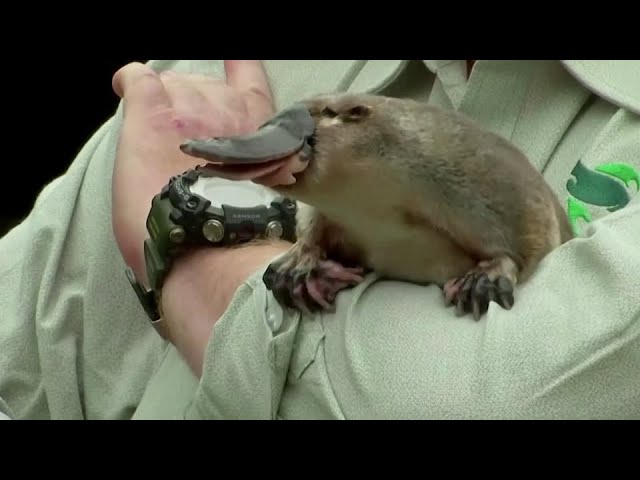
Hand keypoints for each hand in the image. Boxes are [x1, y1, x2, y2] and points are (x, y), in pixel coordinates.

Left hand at [111, 61, 274, 281]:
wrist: (211, 243)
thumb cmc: (237, 232)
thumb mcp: (261, 192)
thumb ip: (248, 166)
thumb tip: (229, 164)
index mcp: (258, 129)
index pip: (249, 79)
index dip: (237, 71)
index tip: (229, 73)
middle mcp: (228, 108)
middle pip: (202, 86)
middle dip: (190, 107)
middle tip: (180, 144)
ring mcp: (189, 108)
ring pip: (171, 85)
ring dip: (162, 106)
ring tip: (157, 142)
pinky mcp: (153, 115)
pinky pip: (139, 80)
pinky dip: (130, 81)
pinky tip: (124, 85)